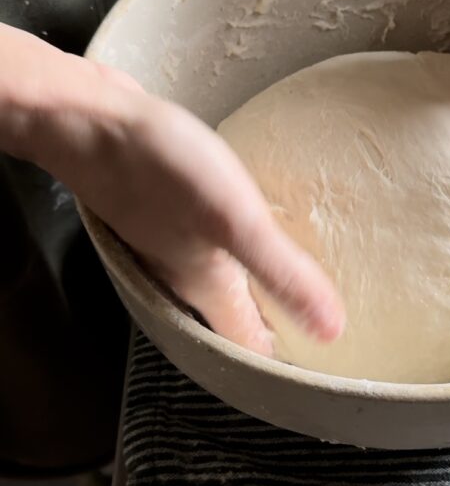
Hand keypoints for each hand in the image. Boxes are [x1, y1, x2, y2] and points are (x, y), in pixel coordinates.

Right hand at [0, 27, 344, 353]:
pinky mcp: (157, 205)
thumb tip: (331, 330)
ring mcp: (164, 240)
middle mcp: (181, 273)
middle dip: (266, 326)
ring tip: (284, 284)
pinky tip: (237, 225)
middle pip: (228, 316)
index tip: (320, 365)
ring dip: (247, 286)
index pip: (245, 344)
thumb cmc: (156, 167)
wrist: (82, 120)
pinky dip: (225, 245)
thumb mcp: (234, 220)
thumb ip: (282, 272)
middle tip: (310, 326)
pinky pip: (198, 240)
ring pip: (212, 280)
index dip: (282, 360)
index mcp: (204, 286)